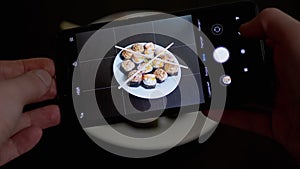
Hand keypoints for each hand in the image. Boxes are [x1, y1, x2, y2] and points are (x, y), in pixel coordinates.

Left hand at [0, 58, 59, 165]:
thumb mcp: (9, 95)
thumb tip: (44, 77)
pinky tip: (35, 133)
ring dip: (37, 116)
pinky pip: (9, 142)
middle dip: (39, 92)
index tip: (52, 70)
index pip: (11, 68)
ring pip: (13, 119)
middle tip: (56, 91)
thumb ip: (31, 83)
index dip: (34, 67)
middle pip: (15, 94)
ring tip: (55, 112)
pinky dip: (25, 138)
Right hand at [219, 8, 299, 162]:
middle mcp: (288, 77)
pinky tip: (216, 109)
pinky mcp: (278, 124)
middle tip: (214, 64)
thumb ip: (273, 24)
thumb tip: (247, 25)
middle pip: (253, 69)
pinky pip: (248, 118)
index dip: (245, 39)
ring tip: (211, 86)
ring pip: (248, 94)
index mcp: (293, 55)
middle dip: (231, 67)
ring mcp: (282, 101)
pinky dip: (229, 115)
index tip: (227, 39)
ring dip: (226, 92)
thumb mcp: (297, 40)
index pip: (266, 41)